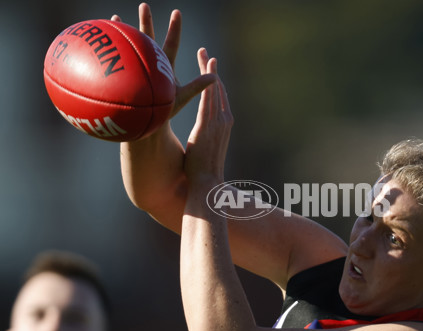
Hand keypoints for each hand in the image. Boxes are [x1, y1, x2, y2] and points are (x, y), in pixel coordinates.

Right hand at [111, 3, 215, 118]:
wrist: (148, 126)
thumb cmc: (166, 113)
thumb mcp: (183, 98)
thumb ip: (197, 87)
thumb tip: (215, 77)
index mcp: (165, 66)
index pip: (171, 44)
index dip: (175, 29)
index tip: (177, 12)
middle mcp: (149, 64)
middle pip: (148, 39)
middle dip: (146, 22)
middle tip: (144, 5)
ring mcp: (135, 70)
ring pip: (129, 47)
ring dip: (123, 32)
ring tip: (116, 17)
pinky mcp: (121, 78)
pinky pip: (113, 64)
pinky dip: (105, 53)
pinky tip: (95, 45)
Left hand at [184, 51, 232, 183]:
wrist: (207, 183)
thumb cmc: (202, 173)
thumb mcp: (203, 151)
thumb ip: (202, 141)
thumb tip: (196, 143)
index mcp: (224, 126)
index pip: (219, 99)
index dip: (214, 83)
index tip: (209, 69)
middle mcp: (224, 121)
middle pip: (218, 90)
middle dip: (211, 71)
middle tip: (205, 54)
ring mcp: (218, 122)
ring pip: (214, 90)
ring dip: (209, 71)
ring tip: (204, 54)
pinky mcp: (209, 124)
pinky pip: (209, 99)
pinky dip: (208, 83)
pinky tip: (206, 70)